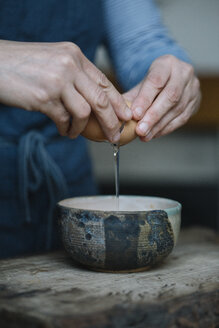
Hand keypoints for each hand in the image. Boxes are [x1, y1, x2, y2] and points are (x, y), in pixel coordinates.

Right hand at [0, 40, 131, 142]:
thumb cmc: (24, 65)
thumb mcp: (55, 62)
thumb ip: (75, 76)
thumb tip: (93, 100)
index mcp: (75, 56)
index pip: (104, 82)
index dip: (118, 102)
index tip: (126, 116)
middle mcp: (69, 66)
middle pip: (101, 100)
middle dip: (111, 122)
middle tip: (114, 136)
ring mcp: (57, 81)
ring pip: (84, 113)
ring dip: (82, 129)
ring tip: (74, 133)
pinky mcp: (44, 97)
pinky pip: (64, 120)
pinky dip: (66, 129)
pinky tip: (63, 130)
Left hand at [124, 55, 200, 140]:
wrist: (172, 80)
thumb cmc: (153, 83)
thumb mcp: (141, 84)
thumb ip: (131, 98)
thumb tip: (116, 114)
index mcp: (167, 63)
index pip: (156, 81)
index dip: (145, 99)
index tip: (134, 114)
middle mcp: (183, 73)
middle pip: (170, 96)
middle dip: (153, 116)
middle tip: (140, 130)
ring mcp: (192, 87)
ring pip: (177, 109)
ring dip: (159, 125)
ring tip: (144, 135)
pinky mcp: (195, 102)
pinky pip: (182, 118)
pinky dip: (166, 128)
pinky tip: (154, 134)